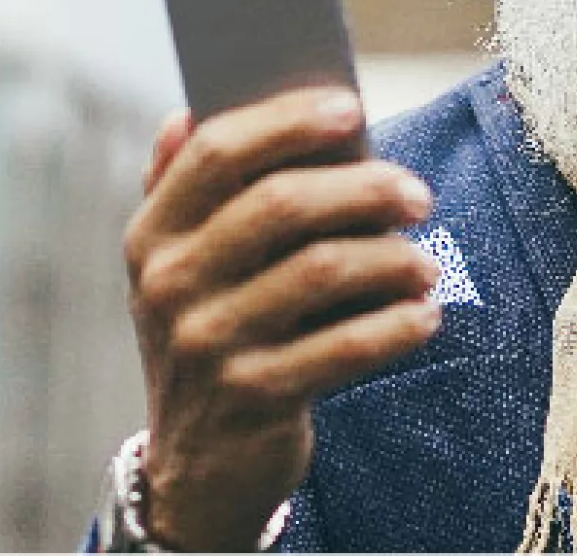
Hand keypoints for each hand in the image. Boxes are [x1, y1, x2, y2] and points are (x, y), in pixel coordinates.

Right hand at [122, 87, 442, 549]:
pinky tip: (423, 315)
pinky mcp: (254, 397)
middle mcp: (170, 285)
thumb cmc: (211, 337)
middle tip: (417, 194)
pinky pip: (345, 346)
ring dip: (391, 258)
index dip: (286, 121)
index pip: (214, 152)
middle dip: (362, 187)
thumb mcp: (183, 269)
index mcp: (152, 236)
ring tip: (424, 264)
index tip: (351, 108)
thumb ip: (187, 193)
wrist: (197, 469)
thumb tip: (190, 112)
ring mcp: (208, 344)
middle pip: (279, 204)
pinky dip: (396, 325)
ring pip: (322, 269)